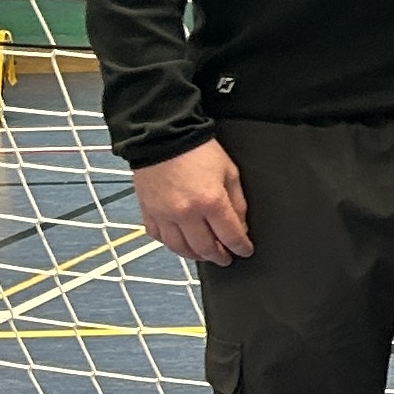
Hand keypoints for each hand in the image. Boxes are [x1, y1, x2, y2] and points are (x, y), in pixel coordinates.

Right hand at [133, 140, 251, 264]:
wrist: (163, 136)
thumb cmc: (198, 150)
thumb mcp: (229, 172)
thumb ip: (237, 203)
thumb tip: (240, 226)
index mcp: (210, 202)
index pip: (230, 236)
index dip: (241, 247)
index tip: (245, 251)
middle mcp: (186, 213)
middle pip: (205, 248)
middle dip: (220, 256)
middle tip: (226, 257)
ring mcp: (164, 214)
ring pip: (180, 248)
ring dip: (196, 255)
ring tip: (205, 254)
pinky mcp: (148, 211)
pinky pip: (159, 237)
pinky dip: (171, 244)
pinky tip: (181, 242)